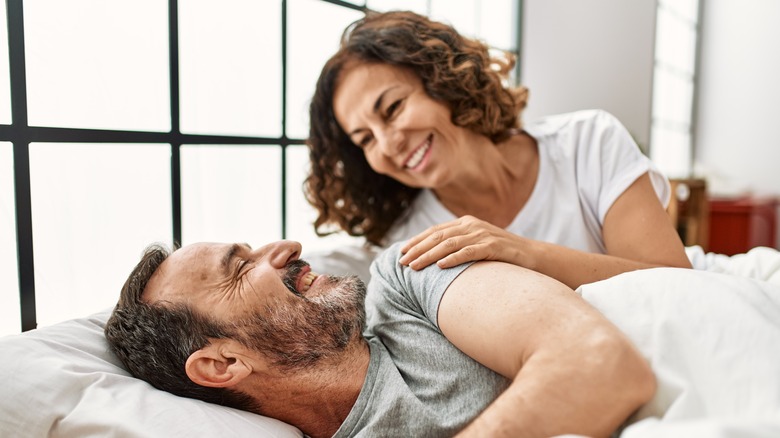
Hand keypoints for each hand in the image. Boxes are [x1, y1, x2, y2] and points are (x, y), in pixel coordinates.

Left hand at [399, 215, 522, 269]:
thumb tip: (432, 258)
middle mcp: (472, 225)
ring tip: (414, 266)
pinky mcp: (494, 246)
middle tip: (402, 262)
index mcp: (466, 223)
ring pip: (449, 244)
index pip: (435, 231)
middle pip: (438, 237)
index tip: (401, 252)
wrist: (533, 256)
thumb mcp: (477, 246)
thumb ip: (458, 246)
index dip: (416, 241)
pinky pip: (469, 252)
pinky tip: (440, 267)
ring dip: (429, 255)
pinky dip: (453, 259)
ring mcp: (483, 235)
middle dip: (417, 249)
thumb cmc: (501, 255)